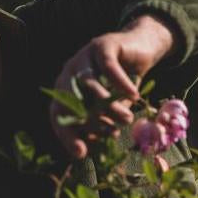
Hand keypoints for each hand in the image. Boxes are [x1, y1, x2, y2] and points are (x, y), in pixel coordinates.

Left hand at [50, 14, 174, 158]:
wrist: (140, 49)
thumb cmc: (122, 84)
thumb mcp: (111, 108)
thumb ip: (100, 124)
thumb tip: (90, 149)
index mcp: (66, 90)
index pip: (58, 114)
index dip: (67, 134)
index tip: (82, 153)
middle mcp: (69, 73)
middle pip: (69, 99)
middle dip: (87, 121)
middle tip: (108, 135)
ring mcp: (84, 57)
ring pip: (90, 84)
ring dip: (108, 105)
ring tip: (127, 118)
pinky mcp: (102, 45)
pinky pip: (108, 67)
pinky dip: (120, 83)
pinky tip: (133, 96)